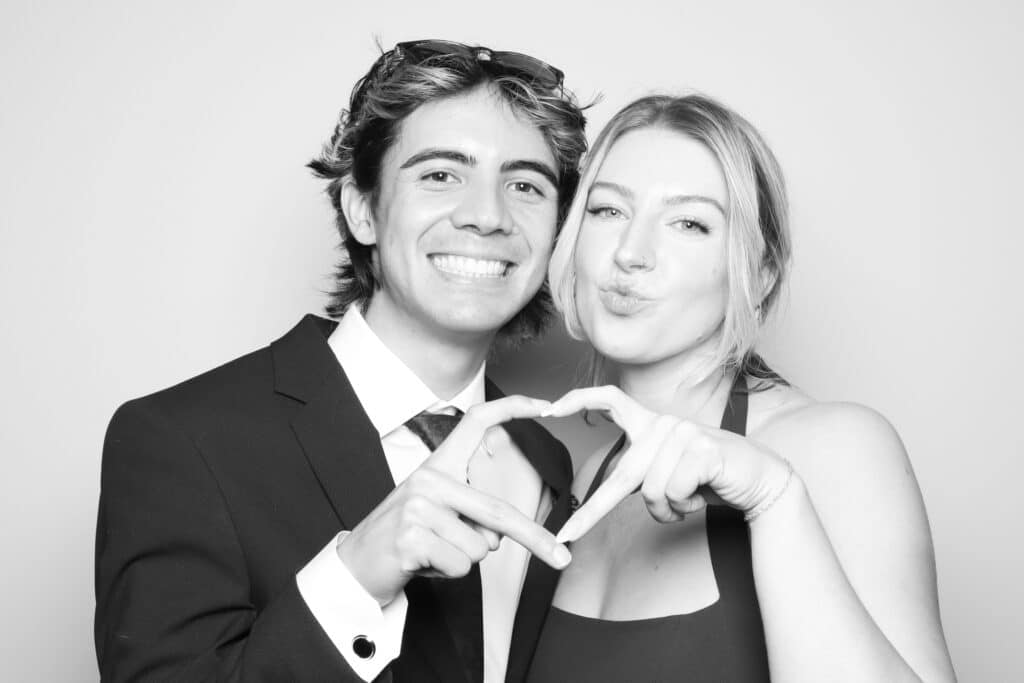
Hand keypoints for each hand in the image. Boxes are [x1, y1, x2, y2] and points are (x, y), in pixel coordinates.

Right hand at [338, 395, 571, 605]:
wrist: (356, 564)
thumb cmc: (407, 537)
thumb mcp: (438, 511)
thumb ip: (471, 509)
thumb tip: (501, 534)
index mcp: (439, 464)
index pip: (477, 422)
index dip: (512, 408)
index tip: (547, 406)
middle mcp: (429, 478)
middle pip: (499, 511)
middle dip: (535, 540)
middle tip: (561, 558)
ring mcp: (418, 506)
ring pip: (480, 547)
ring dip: (464, 560)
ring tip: (433, 552)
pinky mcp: (412, 537)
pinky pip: (460, 566)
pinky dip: (448, 574)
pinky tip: (422, 563)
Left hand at [543, 386, 792, 542]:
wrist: (760, 479)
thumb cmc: (709, 479)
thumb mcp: (667, 472)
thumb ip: (640, 472)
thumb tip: (602, 495)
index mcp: (652, 424)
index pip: (610, 398)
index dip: (578, 400)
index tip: (549, 410)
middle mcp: (664, 423)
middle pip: (621, 474)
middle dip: (591, 513)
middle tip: (567, 538)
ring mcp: (683, 433)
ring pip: (649, 492)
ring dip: (668, 510)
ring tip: (689, 500)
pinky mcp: (701, 450)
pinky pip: (671, 493)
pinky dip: (684, 507)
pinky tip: (702, 495)